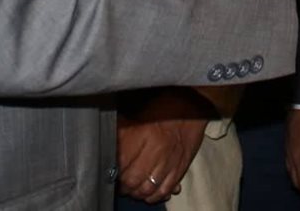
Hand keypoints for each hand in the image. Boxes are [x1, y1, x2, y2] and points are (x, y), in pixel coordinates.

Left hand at [116, 87, 216, 202]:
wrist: (192, 105)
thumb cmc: (163, 107)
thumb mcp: (136, 114)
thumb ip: (120, 132)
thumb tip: (107, 149)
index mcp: (141, 133)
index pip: (120, 164)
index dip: (113, 172)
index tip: (111, 173)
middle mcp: (156, 149)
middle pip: (133, 180)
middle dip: (124, 187)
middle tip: (121, 185)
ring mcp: (170, 160)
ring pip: (149, 189)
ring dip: (138, 193)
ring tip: (134, 190)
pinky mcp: (181, 166)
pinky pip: (166, 189)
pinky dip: (156, 195)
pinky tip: (151, 193)